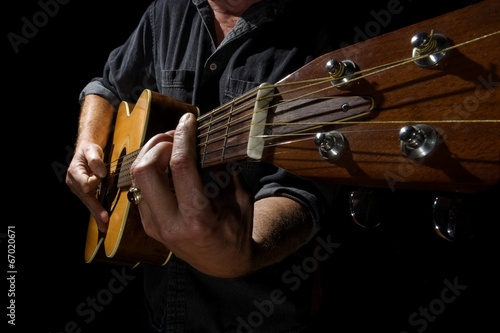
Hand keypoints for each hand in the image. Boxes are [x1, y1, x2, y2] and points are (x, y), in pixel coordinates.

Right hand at [66, 141, 108, 231]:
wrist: (86, 151)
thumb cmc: (89, 150)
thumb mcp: (92, 150)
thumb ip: (95, 160)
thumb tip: (100, 173)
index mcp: (74, 172)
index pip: (85, 184)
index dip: (94, 182)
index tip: (101, 175)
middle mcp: (73, 183)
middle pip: (86, 198)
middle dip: (96, 209)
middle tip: (104, 219)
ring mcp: (77, 189)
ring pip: (87, 203)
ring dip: (96, 214)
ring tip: (103, 226)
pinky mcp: (82, 192)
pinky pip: (89, 203)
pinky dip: (95, 211)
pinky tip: (100, 221)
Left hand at [130, 113, 255, 277]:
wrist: (223, 263)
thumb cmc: (237, 229)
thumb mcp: (239, 198)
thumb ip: (223, 169)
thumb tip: (205, 138)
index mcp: (198, 217)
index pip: (181, 165)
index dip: (183, 136)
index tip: (188, 120)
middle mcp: (171, 223)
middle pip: (145, 169)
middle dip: (159, 144)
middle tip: (177, 136)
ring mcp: (155, 226)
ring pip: (137, 176)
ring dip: (151, 154)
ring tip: (172, 146)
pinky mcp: (149, 225)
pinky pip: (141, 187)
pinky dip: (151, 169)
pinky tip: (168, 164)